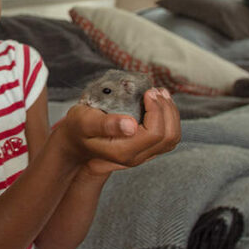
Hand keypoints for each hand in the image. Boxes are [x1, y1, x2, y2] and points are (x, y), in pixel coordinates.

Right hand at [58, 88, 180, 172]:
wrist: (76, 140)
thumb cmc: (78, 127)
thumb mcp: (85, 121)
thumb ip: (106, 124)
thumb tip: (131, 125)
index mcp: (123, 152)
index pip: (154, 133)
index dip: (156, 110)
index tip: (147, 92)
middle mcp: (135, 157)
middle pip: (168, 136)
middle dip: (166, 109)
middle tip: (155, 90)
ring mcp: (142, 156)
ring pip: (172, 137)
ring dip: (170, 113)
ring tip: (160, 93)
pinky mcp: (146, 150)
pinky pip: (167, 137)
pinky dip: (168, 118)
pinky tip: (159, 103)